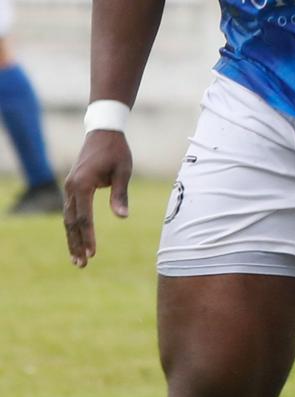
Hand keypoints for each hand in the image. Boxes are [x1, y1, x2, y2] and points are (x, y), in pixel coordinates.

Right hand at [63, 132, 132, 266]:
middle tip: (82, 264)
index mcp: (83, 184)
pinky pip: (70, 212)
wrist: (104, 132)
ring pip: (68, 219)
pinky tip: (77, 241)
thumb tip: (122, 216)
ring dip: (73, 239)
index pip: (84, 217)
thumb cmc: (117, 151)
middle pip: (71, 222)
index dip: (88, 236)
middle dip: (76, 244)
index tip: (92, 253)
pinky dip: (73, 228)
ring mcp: (70, 187)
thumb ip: (120, 194)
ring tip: (77, 260)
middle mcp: (72, 187)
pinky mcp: (72, 187)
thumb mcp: (123, 171)